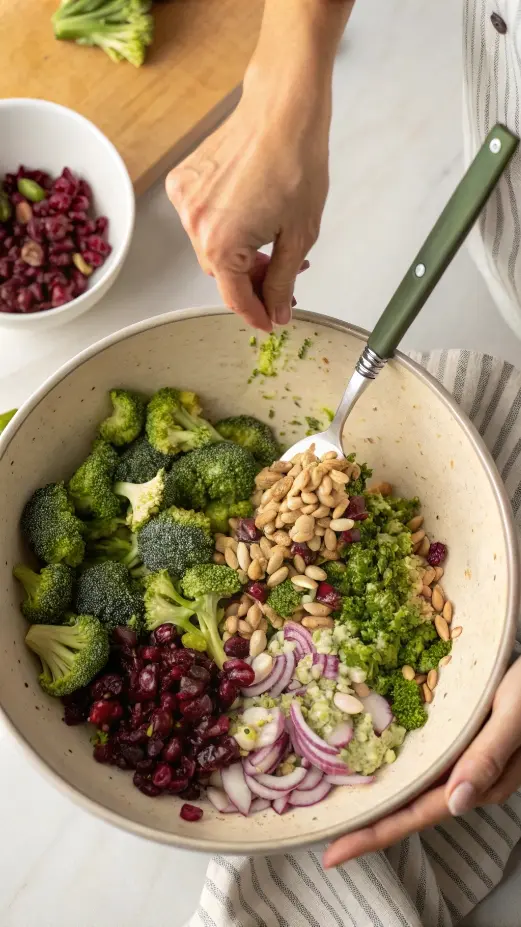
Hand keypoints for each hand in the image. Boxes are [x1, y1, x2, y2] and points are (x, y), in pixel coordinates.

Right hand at [165, 0, 354, 331]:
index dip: (257, 314)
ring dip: (238, 255)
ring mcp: (184, 202)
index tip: (270, 321)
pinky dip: (224, 228)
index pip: (236, 298)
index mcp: (222, 246)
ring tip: (271, 245)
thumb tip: (277, 312)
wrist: (282, 108)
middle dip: (251, 282)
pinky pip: (202, 220)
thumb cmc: (296, 162)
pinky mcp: (183, 182)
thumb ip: (283, 281)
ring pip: (211, 249)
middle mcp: (194, 226)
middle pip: (221, 275)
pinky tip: (250, 217)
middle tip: (282, 279)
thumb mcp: (299, 235)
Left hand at [323, 657, 520, 868]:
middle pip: (409, 809)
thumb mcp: (513, 715)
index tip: (335, 851)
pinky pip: (422, 762)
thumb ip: (489, 756)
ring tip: (339, 805)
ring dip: (379, 799)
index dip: (374, 834)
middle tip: (325, 836)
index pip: (418, 815)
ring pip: (414, 788)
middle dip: (367, 826)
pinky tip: (373, 762)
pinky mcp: (460, 739)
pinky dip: (394, 768)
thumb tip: (456, 803)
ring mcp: (464, 760)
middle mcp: (469, 778)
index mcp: (481, 780)